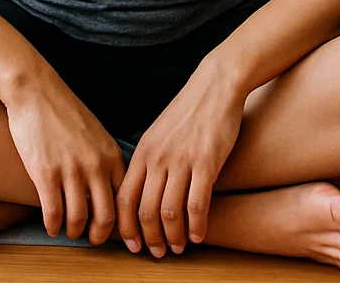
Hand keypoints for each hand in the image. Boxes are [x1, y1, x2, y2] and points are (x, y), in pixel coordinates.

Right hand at [5, 72, 125, 244]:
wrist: (36, 91)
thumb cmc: (64, 112)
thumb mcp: (97, 135)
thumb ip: (106, 162)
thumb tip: (110, 192)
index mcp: (112, 156)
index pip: (127, 201)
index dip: (124, 223)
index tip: (119, 232)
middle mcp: (95, 165)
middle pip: (107, 217)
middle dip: (101, 236)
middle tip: (94, 240)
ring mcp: (70, 170)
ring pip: (78, 219)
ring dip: (74, 232)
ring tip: (69, 232)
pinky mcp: (45, 173)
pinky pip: (53, 213)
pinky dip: (53, 226)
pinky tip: (51, 226)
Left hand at [116, 60, 245, 256]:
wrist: (215, 86)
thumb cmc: (188, 111)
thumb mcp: (158, 133)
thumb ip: (149, 160)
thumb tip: (142, 191)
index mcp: (143, 152)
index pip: (124, 198)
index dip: (126, 227)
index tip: (133, 243)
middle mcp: (158, 158)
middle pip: (144, 210)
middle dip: (149, 238)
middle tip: (157, 252)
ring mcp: (181, 160)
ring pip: (169, 211)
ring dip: (173, 236)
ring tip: (178, 247)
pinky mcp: (206, 162)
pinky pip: (197, 204)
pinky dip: (196, 226)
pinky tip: (199, 235)